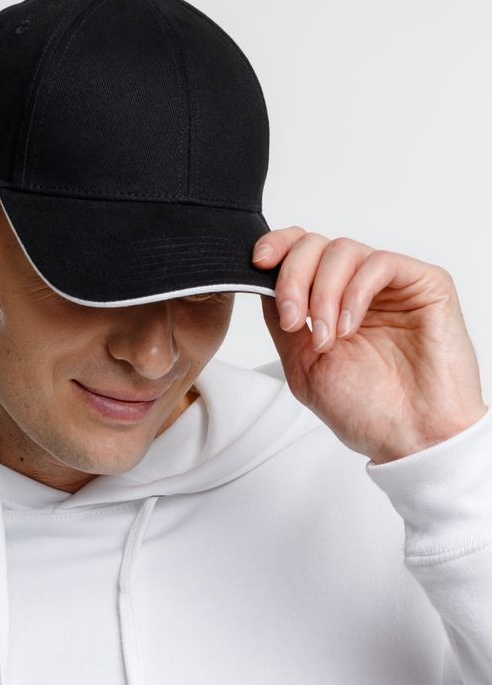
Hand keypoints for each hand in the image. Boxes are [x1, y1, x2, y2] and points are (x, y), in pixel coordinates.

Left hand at [252, 228, 487, 462]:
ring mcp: (393, 284)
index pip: (301, 250)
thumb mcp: (302, 364)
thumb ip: (280, 320)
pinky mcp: (426, 284)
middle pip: (316, 244)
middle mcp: (360, 287)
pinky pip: (380, 263)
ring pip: (343, 250)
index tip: (258, 262)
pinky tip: (350, 328)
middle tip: (292, 321)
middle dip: (293, 278)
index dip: (278, 246)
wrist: (412, 440)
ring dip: (323, 294)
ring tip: (327, 339)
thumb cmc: (366, 410)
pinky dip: (355, 293)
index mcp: (332, 301)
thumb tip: (261, 280)